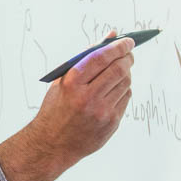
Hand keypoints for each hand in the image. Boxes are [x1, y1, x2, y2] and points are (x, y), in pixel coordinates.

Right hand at [0, 32, 133, 180]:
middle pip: (118, 70)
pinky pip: (125, 98)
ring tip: (120, 71)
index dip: (118, 47)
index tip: (127, 41)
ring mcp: (101, 112)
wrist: (52, 144)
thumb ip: (86, 57)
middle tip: (128, 54)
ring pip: (126, 83)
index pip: (101, 58)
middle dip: (127, 58)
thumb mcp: (62, 81)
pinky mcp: (111, 123)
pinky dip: (123, 90)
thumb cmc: (56, 108)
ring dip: (126, 74)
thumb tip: (111, 36)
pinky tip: (115, 90)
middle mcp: (87, 97)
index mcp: (72, 83)